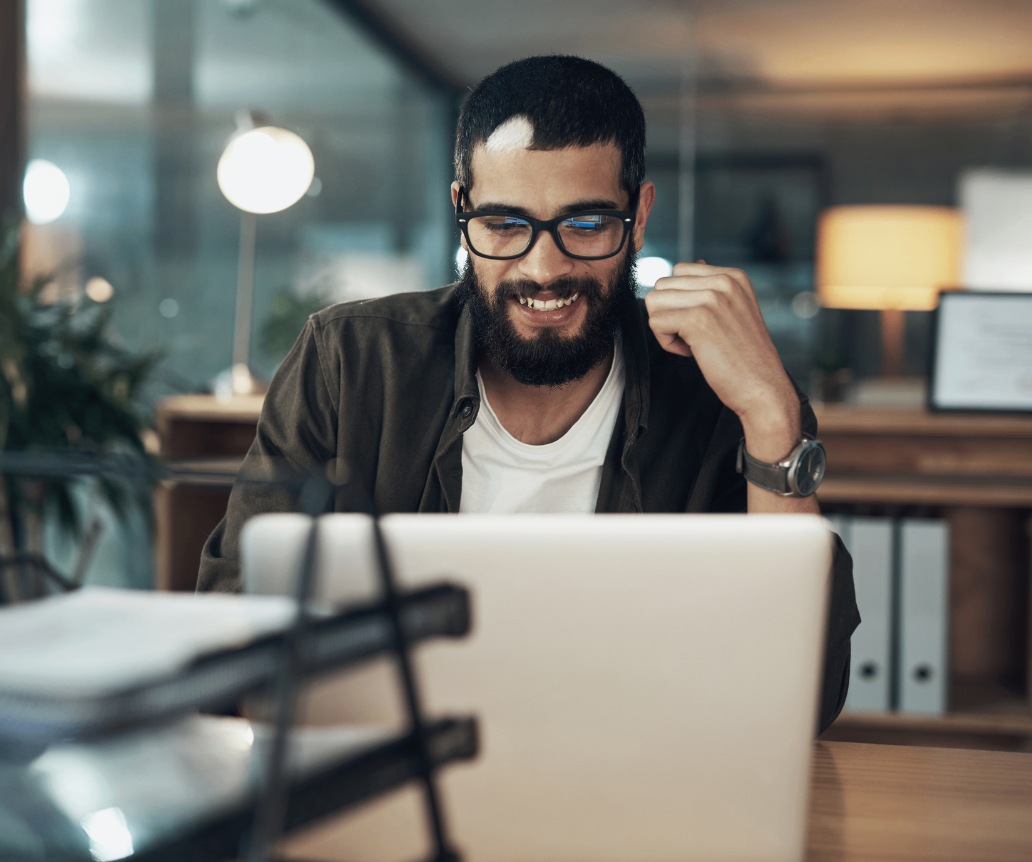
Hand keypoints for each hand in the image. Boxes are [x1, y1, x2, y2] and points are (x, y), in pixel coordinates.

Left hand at [644, 261, 799, 461]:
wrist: (763, 388)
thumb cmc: (745, 357)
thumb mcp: (735, 310)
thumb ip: (713, 287)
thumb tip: (696, 264)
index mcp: (733, 276)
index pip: (678, 271)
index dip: (680, 301)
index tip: (701, 323)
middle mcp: (723, 281)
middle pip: (662, 285)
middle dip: (669, 313)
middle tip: (694, 336)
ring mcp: (711, 298)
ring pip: (654, 301)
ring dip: (666, 327)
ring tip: (693, 343)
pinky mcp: (697, 319)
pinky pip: (656, 322)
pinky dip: (666, 342)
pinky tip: (691, 352)